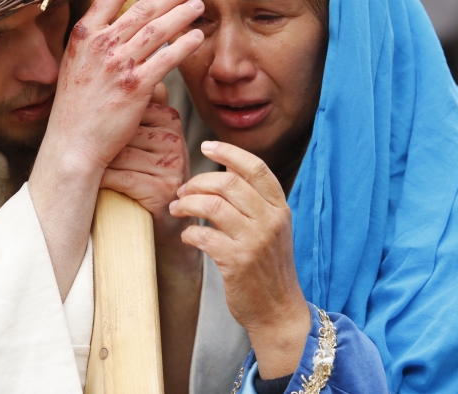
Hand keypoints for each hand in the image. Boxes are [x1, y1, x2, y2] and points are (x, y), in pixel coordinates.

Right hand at [34, 0, 203, 180]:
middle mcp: (100, 45)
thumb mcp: (76, 64)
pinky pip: (167, 59)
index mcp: (83, 34)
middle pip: (143, 7)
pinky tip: (197, 37)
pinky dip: (185, 45)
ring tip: (199, 5)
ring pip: (158, 29)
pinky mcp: (135, 87)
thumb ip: (96, 42)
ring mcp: (118, 65)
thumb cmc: (76, 108)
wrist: (72, 145)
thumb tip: (124, 26)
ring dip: (183, 13)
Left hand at [100, 83, 194, 244]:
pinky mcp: (163, 188)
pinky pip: (122, 177)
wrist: (163, 221)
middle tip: (83, 152)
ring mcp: (171, 164)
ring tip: (91, 170)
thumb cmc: (144, 174)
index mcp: (170, 119)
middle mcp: (174, 139)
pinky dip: (104, 182)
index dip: (105, 123)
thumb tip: (121, 73)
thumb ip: (139, 107)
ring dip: (100, 164)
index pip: (129, 109)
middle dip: (101, 144)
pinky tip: (97, 184)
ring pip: (119, 154)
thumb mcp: (144, 138)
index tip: (89, 131)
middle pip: (122, 131)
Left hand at [169, 141, 309, 378]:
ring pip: (213, 205)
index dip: (229, 152)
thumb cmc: (269, 267)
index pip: (256, 168)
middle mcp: (270, 220)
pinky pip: (204, 235)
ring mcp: (255, 241)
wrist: (278, 310)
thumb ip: (254, 200)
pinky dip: (189, 233)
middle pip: (228, 183)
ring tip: (178, 209)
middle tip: (182, 191)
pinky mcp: (237, 262)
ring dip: (187, 204)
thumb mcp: (272, 227)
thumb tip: (225, 171)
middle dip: (198, 182)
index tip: (206, 146)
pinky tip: (188, 236)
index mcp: (280, 208)